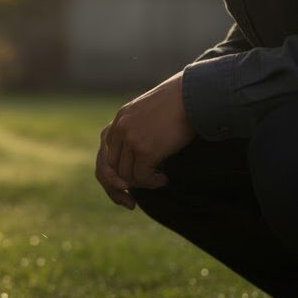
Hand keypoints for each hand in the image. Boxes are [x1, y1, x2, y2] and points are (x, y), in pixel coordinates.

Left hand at [95, 71, 194, 209]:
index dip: (109, 178)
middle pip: (109, 170)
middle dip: (118, 189)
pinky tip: (163, 178)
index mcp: (118, 122)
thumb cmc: (177, 106)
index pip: (104, 157)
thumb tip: (133, 164)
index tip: (122, 190)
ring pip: (126, 176)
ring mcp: (130, 139)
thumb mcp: (148, 116)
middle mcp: (119, 130)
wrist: (193, 95)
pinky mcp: (145, 148)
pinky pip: (142, 177)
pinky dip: (152, 182)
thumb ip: (136, 133)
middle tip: (130, 203)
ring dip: (142, 184)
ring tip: (158, 179)